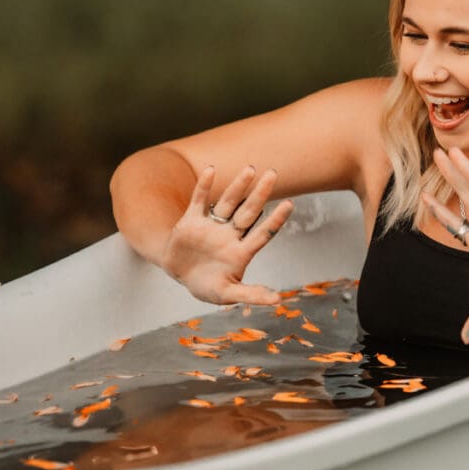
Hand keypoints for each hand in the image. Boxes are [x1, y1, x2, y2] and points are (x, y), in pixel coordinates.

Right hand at [161, 164, 293, 304]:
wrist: (179, 276)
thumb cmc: (207, 286)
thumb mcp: (228, 294)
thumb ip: (251, 294)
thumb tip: (278, 300)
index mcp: (241, 251)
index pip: (263, 232)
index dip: (275, 219)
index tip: (290, 204)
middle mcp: (230, 234)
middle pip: (249, 211)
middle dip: (260, 194)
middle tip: (273, 173)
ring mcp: (212, 226)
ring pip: (228, 202)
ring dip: (238, 186)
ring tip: (250, 169)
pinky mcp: (191, 221)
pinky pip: (199, 201)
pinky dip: (204, 186)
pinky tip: (211, 170)